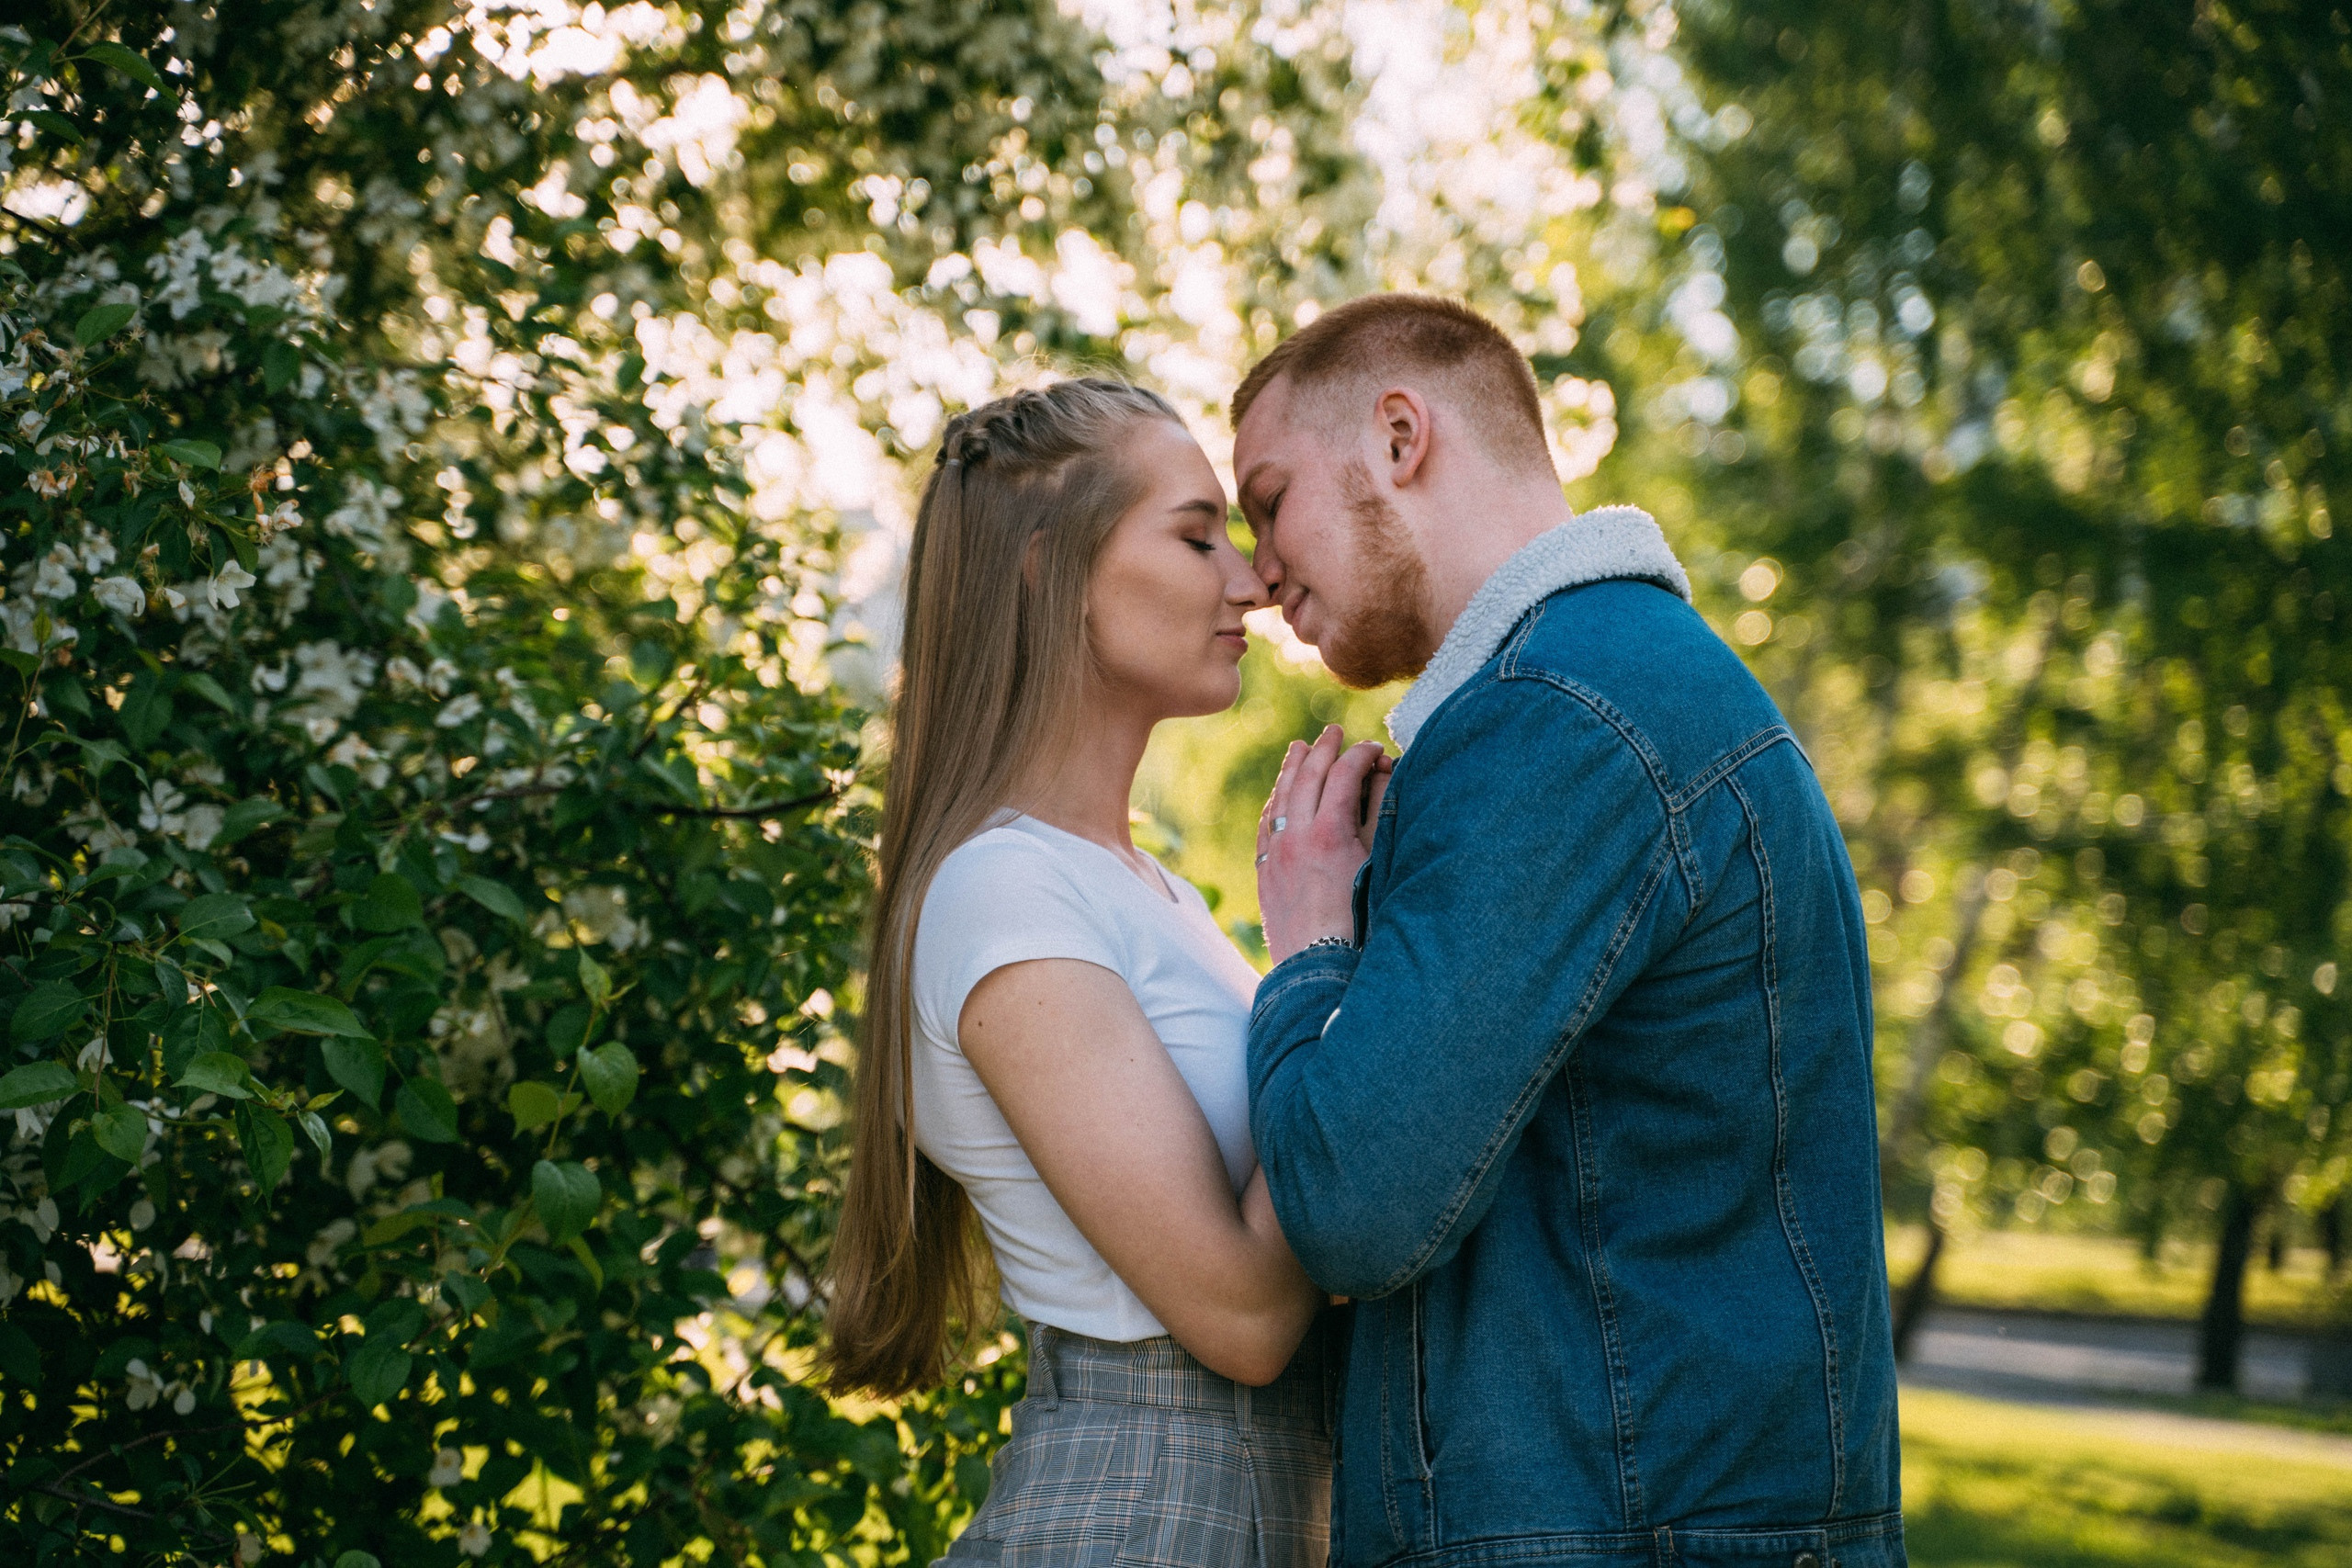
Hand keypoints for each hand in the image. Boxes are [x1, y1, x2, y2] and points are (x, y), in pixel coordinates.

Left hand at [1257, 724, 1388, 963]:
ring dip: (1292, 769)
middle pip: (1307, 777)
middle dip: (1323, 749)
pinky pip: (1265, 825)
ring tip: (1300, 747)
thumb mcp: (1378, 864)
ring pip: (1280, 798)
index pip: (1344, 774)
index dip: (1361, 755)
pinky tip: (1279, 795)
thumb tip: (1379, 776)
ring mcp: (1277, 853)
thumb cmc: (1362, 921)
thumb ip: (1378, 814)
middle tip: (1334, 731)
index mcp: (1330, 831)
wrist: (1320, 968)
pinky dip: (1275, 802)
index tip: (1374, 749)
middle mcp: (1296, 836)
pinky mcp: (1266, 872)